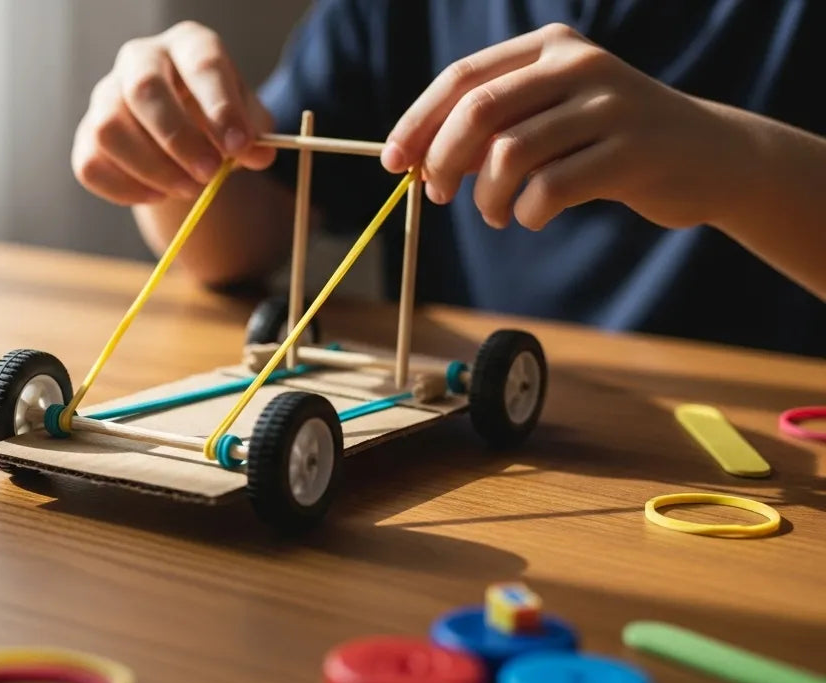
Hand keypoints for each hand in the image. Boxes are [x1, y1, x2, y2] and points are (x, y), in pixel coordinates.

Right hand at [72, 21, 275, 205]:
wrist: (177, 132)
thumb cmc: (213, 117)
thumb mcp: (244, 118)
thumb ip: (254, 134)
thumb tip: (259, 154)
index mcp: (186, 45)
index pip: (201, 63)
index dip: (220, 106)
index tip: (239, 145)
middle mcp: (140, 60)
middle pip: (145, 89)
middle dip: (178, 138)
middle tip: (209, 174)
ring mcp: (106, 96)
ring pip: (110, 130)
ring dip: (152, 168)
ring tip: (188, 189)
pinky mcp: (87, 136)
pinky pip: (91, 165)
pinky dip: (126, 188)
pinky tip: (158, 196)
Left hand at [382, 23, 737, 230]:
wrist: (709, 155)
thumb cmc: (607, 141)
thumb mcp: (550, 117)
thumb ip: (491, 128)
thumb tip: (415, 158)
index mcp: (550, 47)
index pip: (463, 78)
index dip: (418, 122)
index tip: (393, 162)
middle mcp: (579, 64)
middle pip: (478, 111)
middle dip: (442, 160)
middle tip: (438, 195)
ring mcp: (609, 105)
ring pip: (510, 154)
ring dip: (488, 198)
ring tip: (497, 213)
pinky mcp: (632, 151)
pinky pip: (550, 189)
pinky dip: (527, 213)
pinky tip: (533, 216)